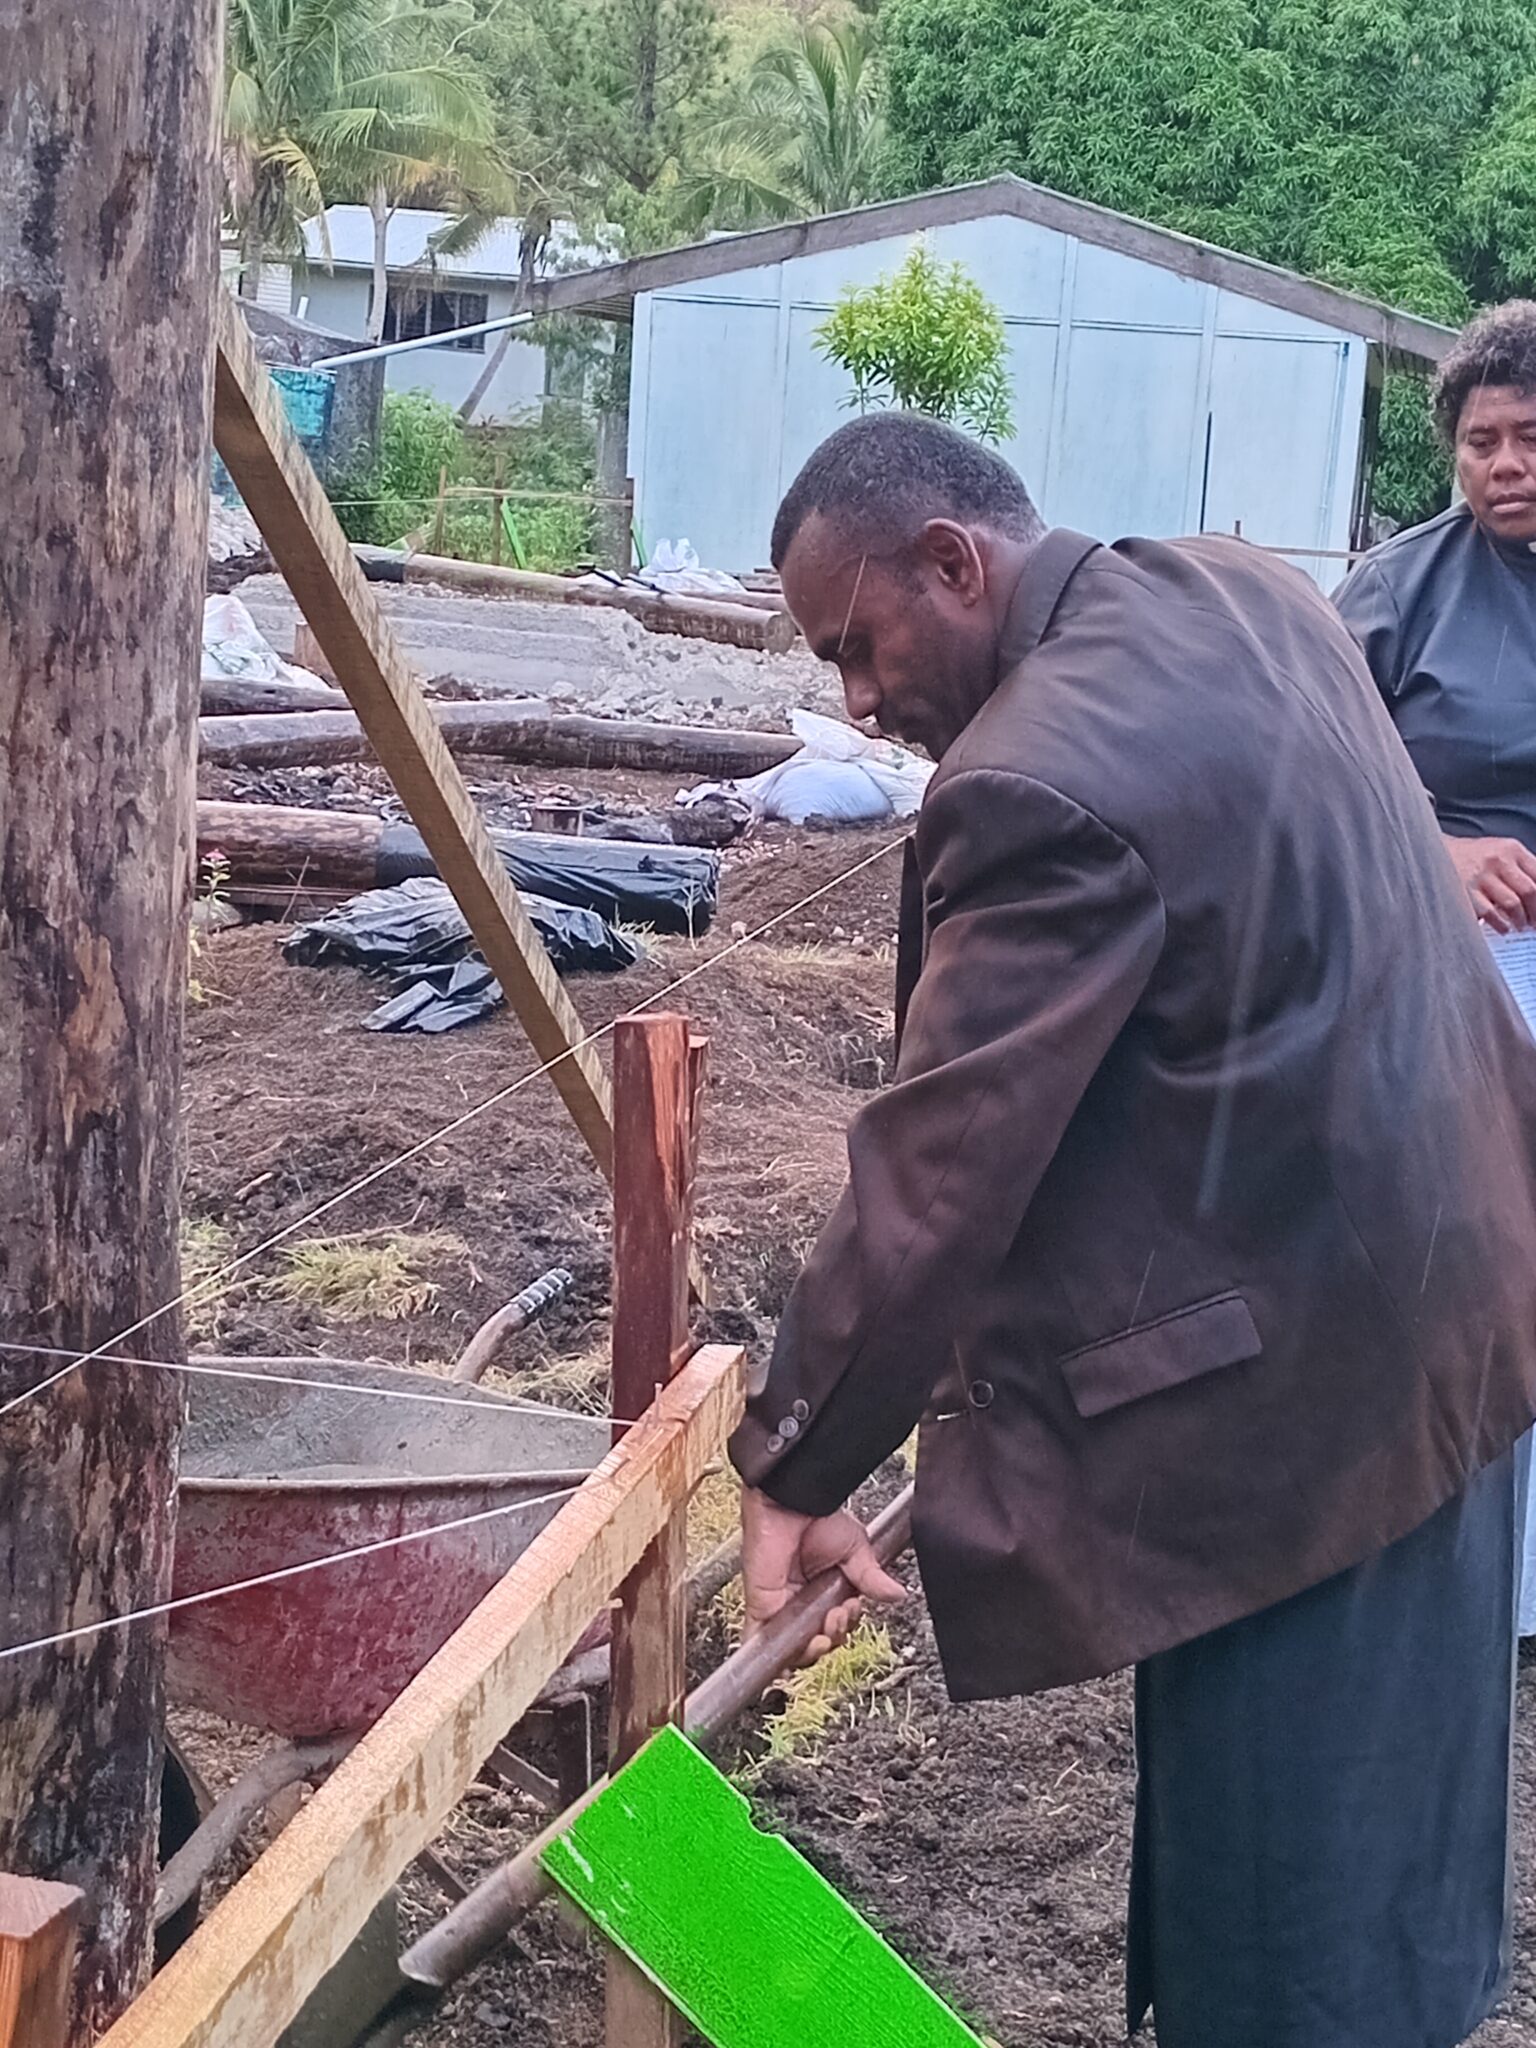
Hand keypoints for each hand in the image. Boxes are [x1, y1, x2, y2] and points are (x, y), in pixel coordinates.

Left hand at [740, 1487, 906, 1665]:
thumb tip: (897, 1594)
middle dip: (834, 1637)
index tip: (851, 1608)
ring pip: (797, 1649)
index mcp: (827, 1589)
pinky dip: (776, 1658)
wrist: (793, 1503)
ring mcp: (782, 1605)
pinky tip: (790, 1659)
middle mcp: (804, 1599)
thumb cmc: (818, 1516)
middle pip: (820, 1642)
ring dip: (814, 1649)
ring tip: (823, 1631)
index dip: (845, 1626)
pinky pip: (763, 1642)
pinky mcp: (762, 1606)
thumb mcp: (856, 1548)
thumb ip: (871, 1577)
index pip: (837, 1625)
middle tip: (838, 1616)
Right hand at [1443, 834, 1535, 932]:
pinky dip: (1501, 924)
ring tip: (1520, 926)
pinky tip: (1503, 928)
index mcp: (1511, 849)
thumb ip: (1520, 868)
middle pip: (1530, 891)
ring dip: (1520, 920)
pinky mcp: (1464, 892)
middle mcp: (1497, 860)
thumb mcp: (1499, 852)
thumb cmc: (1470, 857)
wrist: (1432, 853)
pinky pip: (1490, 914)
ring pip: (1513, 904)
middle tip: (1535, 924)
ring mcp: (1480, 876)